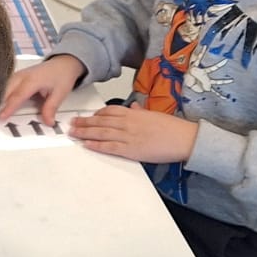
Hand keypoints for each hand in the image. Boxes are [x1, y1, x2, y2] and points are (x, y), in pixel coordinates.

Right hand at [0, 55, 86, 124]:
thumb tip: (47, 122)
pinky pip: (5, 86)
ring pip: (3, 88)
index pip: (17, 96)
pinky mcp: (16, 77)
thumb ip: (51, 108)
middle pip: (5, 91)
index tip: (1, 117)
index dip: (8, 107)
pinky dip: (0, 94)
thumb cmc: (62, 75)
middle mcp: (22, 76)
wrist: (64, 63)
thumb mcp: (60, 93)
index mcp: (32, 80)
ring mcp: (18, 75)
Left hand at [69, 104, 198, 163]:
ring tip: (73, 132)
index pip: (110, 111)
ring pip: (101, 132)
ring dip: (85, 132)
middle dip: (85, 122)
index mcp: (134, 114)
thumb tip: (134, 107)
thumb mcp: (154, 114)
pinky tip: (86, 144)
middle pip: (101, 121)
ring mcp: (128, 136)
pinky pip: (109, 146)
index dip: (96, 114)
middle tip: (72, 123)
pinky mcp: (131, 149)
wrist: (184, 138)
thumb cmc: (173, 128)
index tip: (88, 116)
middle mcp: (128, 123)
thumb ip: (141, 111)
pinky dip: (96, 145)